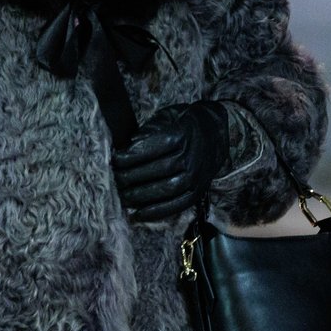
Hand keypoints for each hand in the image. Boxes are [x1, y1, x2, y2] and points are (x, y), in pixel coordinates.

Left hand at [112, 101, 228, 221]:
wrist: (215, 133)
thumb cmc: (184, 123)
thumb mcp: (167, 116)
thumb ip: (148, 130)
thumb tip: (127, 146)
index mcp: (182, 134)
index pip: (151, 148)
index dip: (129, 156)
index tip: (115, 160)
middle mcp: (191, 156)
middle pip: (157, 170)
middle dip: (131, 177)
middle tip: (115, 180)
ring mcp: (196, 175)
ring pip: (166, 189)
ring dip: (141, 196)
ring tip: (123, 197)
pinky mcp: (198, 190)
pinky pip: (177, 205)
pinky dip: (157, 212)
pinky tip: (139, 214)